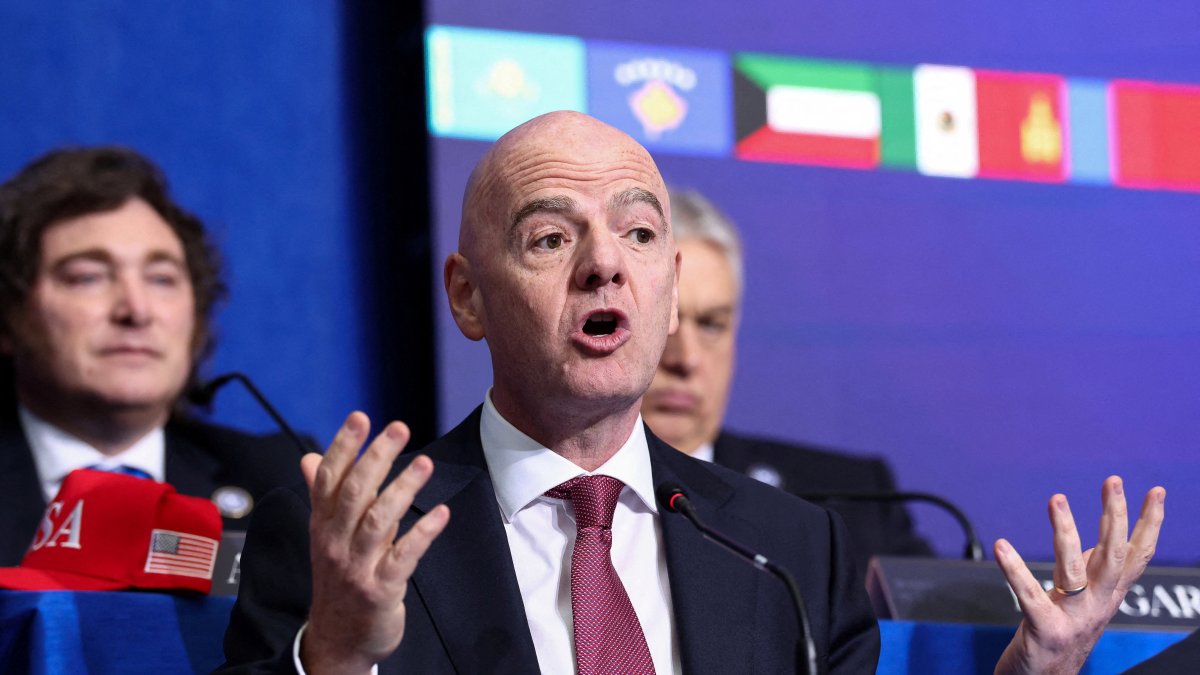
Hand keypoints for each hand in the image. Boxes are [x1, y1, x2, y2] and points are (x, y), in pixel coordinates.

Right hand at [298, 412, 450, 674]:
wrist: (338, 639)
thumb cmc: (338, 578)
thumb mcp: (324, 537)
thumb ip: (321, 495)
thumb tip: (307, 457)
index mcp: (322, 525)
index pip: (328, 479)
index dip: (343, 447)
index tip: (360, 417)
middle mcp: (335, 543)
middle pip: (353, 494)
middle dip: (375, 458)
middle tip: (399, 427)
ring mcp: (357, 567)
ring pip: (377, 521)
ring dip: (402, 489)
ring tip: (424, 463)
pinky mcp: (381, 590)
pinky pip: (403, 558)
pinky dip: (422, 534)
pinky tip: (441, 514)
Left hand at [994, 476, 1164, 674]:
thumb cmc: (1062, 635)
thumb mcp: (1084, 601)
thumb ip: (1091, 571)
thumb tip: (1098, 538)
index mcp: (1109, 595)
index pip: (1137, 555)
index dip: (1149, 523)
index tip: (1156, 490)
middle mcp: (1098, 605)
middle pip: (1112, 555)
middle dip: (1115, 516)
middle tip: (1113, 480)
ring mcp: (1073, 618)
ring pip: (1074, 569)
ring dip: (1066, 532)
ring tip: (1056, 499)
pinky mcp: (1045, 630)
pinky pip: (1029, 595)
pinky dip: (1015, 569)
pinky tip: (1001, 545)